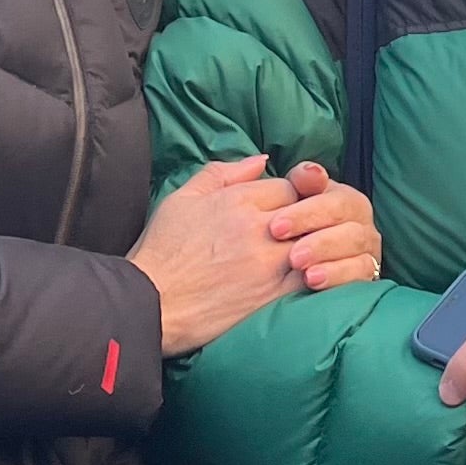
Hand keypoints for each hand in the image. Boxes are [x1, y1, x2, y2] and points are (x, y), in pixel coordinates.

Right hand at [131, 152, 304, 355]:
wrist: (151, 304)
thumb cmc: (161, 251)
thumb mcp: (182, 198)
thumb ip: (222, 173)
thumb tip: (261, 160)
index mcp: (237, 200)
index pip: (288, 187)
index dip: (289, 197)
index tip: (282, 211)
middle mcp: (258, 228)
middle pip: (306, 212)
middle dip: (305, 219)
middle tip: (297, 231)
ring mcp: (269, 263)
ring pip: (314, 243)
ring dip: (312, 246)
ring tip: (304, 253)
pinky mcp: (273, 295)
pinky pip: (312, 276)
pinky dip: (315, 272)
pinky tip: (307, 275)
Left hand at [270, 157, 381, 292]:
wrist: (286, 278)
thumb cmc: (286, 236)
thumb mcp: (284, 207)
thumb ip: (296, 184)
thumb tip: (309, 171)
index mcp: (338, 195)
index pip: (328, 192)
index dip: (304, 208)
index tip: (275, 226)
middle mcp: (357, 216)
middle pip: (343, 210)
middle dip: (310, 222)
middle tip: (280, 239)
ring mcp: (366, 244)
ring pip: (354, 238)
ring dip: (324, 248)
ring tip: (296, 262)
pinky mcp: (368, 271)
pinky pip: (362, 269)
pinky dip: (337, 273)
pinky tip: (312, 280)